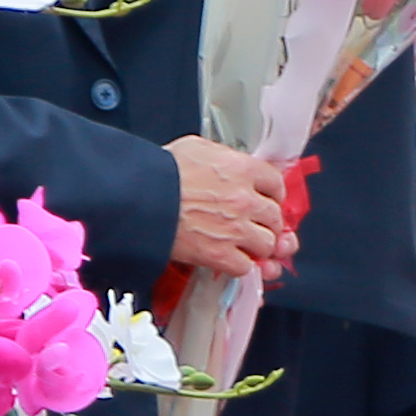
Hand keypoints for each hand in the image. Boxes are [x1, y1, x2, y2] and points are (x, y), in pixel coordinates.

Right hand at [165, 140, 295, 275]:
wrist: (138, 197)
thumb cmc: (160, 172)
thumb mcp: (195, 148)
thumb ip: (222, 156)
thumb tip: (229, 163)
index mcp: (242, 169)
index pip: (276, 183)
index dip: (272, 193)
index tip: (267, 199)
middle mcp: (244, 199)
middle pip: (275, 217)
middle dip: (267, 222)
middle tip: (256, 225)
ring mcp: (234, 229)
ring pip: (267, 245)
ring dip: (257, 247)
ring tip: (244, 244)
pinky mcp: (219, 255)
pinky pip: (245, 267)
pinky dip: (239, 265)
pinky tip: (229, 258)